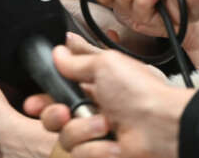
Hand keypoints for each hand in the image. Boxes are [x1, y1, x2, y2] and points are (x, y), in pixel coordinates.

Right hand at [26, 42, 194, 157]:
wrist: (165, 127)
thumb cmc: (140, 92)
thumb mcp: (104, 64)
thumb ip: (76, 60)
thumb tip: (57, 51)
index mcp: (90, 88)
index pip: (55, 94)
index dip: (41, 99)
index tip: (33, 102)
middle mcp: (90, 112)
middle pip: (51, 118)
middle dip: (52, 115)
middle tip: (63, 112)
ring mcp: (95, 136)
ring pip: (65, 137)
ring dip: (83, 130)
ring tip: (105, 126)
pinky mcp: (100, 154)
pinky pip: (80, 155)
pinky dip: (96, 150)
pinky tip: (113, 145)